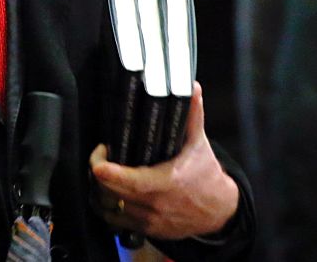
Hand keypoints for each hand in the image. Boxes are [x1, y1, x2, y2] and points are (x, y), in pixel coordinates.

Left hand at [89, 82, 238, 239]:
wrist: (219, 213)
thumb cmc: (206, 176)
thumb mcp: (200, 144)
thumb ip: (193, 115)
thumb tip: (193, 87)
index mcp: (167, 182)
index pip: (128, 181)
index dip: (104, 168)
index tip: (100, 152)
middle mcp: (155, 205)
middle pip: (110, 193)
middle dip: (97, 174)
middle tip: (101, 156)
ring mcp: (149, 221)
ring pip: (108, 209)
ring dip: (98, 191)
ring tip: (101, 173)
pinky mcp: (146, 231)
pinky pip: (114, 222)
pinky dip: (105, 207)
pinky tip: (107, 192)